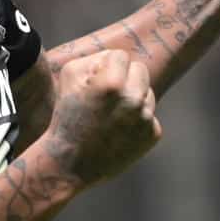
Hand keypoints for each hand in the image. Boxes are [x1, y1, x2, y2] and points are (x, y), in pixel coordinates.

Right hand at [39, 50, 161, 186]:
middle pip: (140, 70)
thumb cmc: (67, 116)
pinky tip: (119, 130)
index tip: (97, 81)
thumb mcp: (69, 77)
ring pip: (147, 92)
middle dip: (125, 78)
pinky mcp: (153, 135)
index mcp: (112, 84)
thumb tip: (116, 59)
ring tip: (111, 115)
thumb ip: (95, 58)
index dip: (107, 66)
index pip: (121, 56)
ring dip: (132, 98)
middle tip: (107, 96)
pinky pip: (149, 114)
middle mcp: (133, 100)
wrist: (71, 164)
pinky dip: (137, 120)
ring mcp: (145, 119)